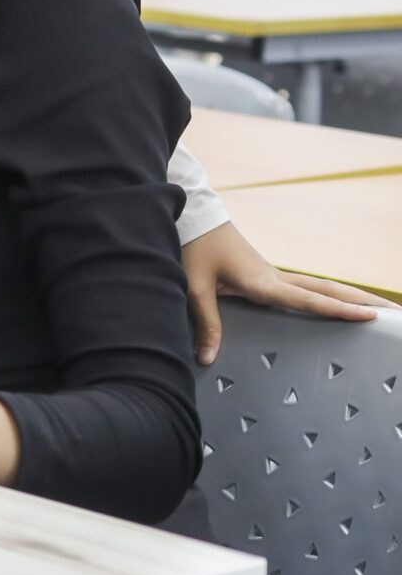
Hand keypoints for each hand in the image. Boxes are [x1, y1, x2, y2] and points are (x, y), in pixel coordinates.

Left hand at [182, 220, 393, 365]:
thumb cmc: (192, 248)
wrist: (192, 216)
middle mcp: (275, 277)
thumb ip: (206, 323)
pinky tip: (336, 303)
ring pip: (320, 286)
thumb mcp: (194, 286)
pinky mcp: (267, 275)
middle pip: (327, 290)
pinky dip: (328, 295)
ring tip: (379, 308)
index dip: (339, 310)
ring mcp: (273, 274)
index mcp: (262, 282)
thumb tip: (208, 358)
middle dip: (361, 301)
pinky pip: (305, 287)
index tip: (371, 316)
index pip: (309, 299)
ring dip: (349, 295)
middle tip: (394, 313)